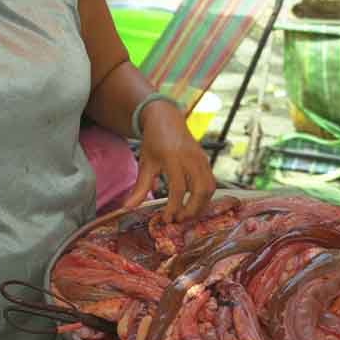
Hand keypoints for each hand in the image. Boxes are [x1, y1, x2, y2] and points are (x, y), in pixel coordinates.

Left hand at [123, 101, 215, 222]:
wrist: (166, 119)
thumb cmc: (154, 142)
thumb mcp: (145, 163)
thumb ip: (140, 188)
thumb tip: (127, 208)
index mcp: (173, 158)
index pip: (178, 188)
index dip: (174, 207)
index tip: (166, 219)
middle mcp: (190, 158)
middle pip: (200, 190)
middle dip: (192, 210)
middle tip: (179, 221)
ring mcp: (201, 159)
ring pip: (209, 188)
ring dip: (200, 205)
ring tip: (186, 215)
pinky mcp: (206, 161)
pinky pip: (211, 182)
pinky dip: (204, 197)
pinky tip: (192, 205)